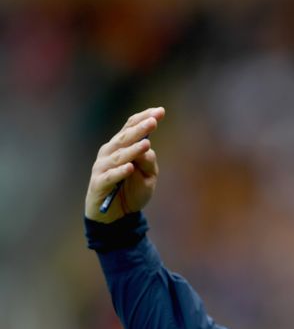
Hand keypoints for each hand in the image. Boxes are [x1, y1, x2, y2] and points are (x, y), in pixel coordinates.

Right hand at [85, 107, 164, 222]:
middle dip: (140, 129)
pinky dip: (119, 172)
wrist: (117, 217)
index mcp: (122, 147)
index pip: (131, 127)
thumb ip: (148, 163)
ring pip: (119, 156)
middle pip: (125, 138)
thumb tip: (147, 149)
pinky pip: (110, 176)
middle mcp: (110, 153)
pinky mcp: (99, 183)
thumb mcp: (148, 177)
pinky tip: (129, 167)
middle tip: (154, 121)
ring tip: (146, 144)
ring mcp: (103, 167)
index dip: (144, 118)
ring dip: (132, 149)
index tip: (160, 111)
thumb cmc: (132, 192)